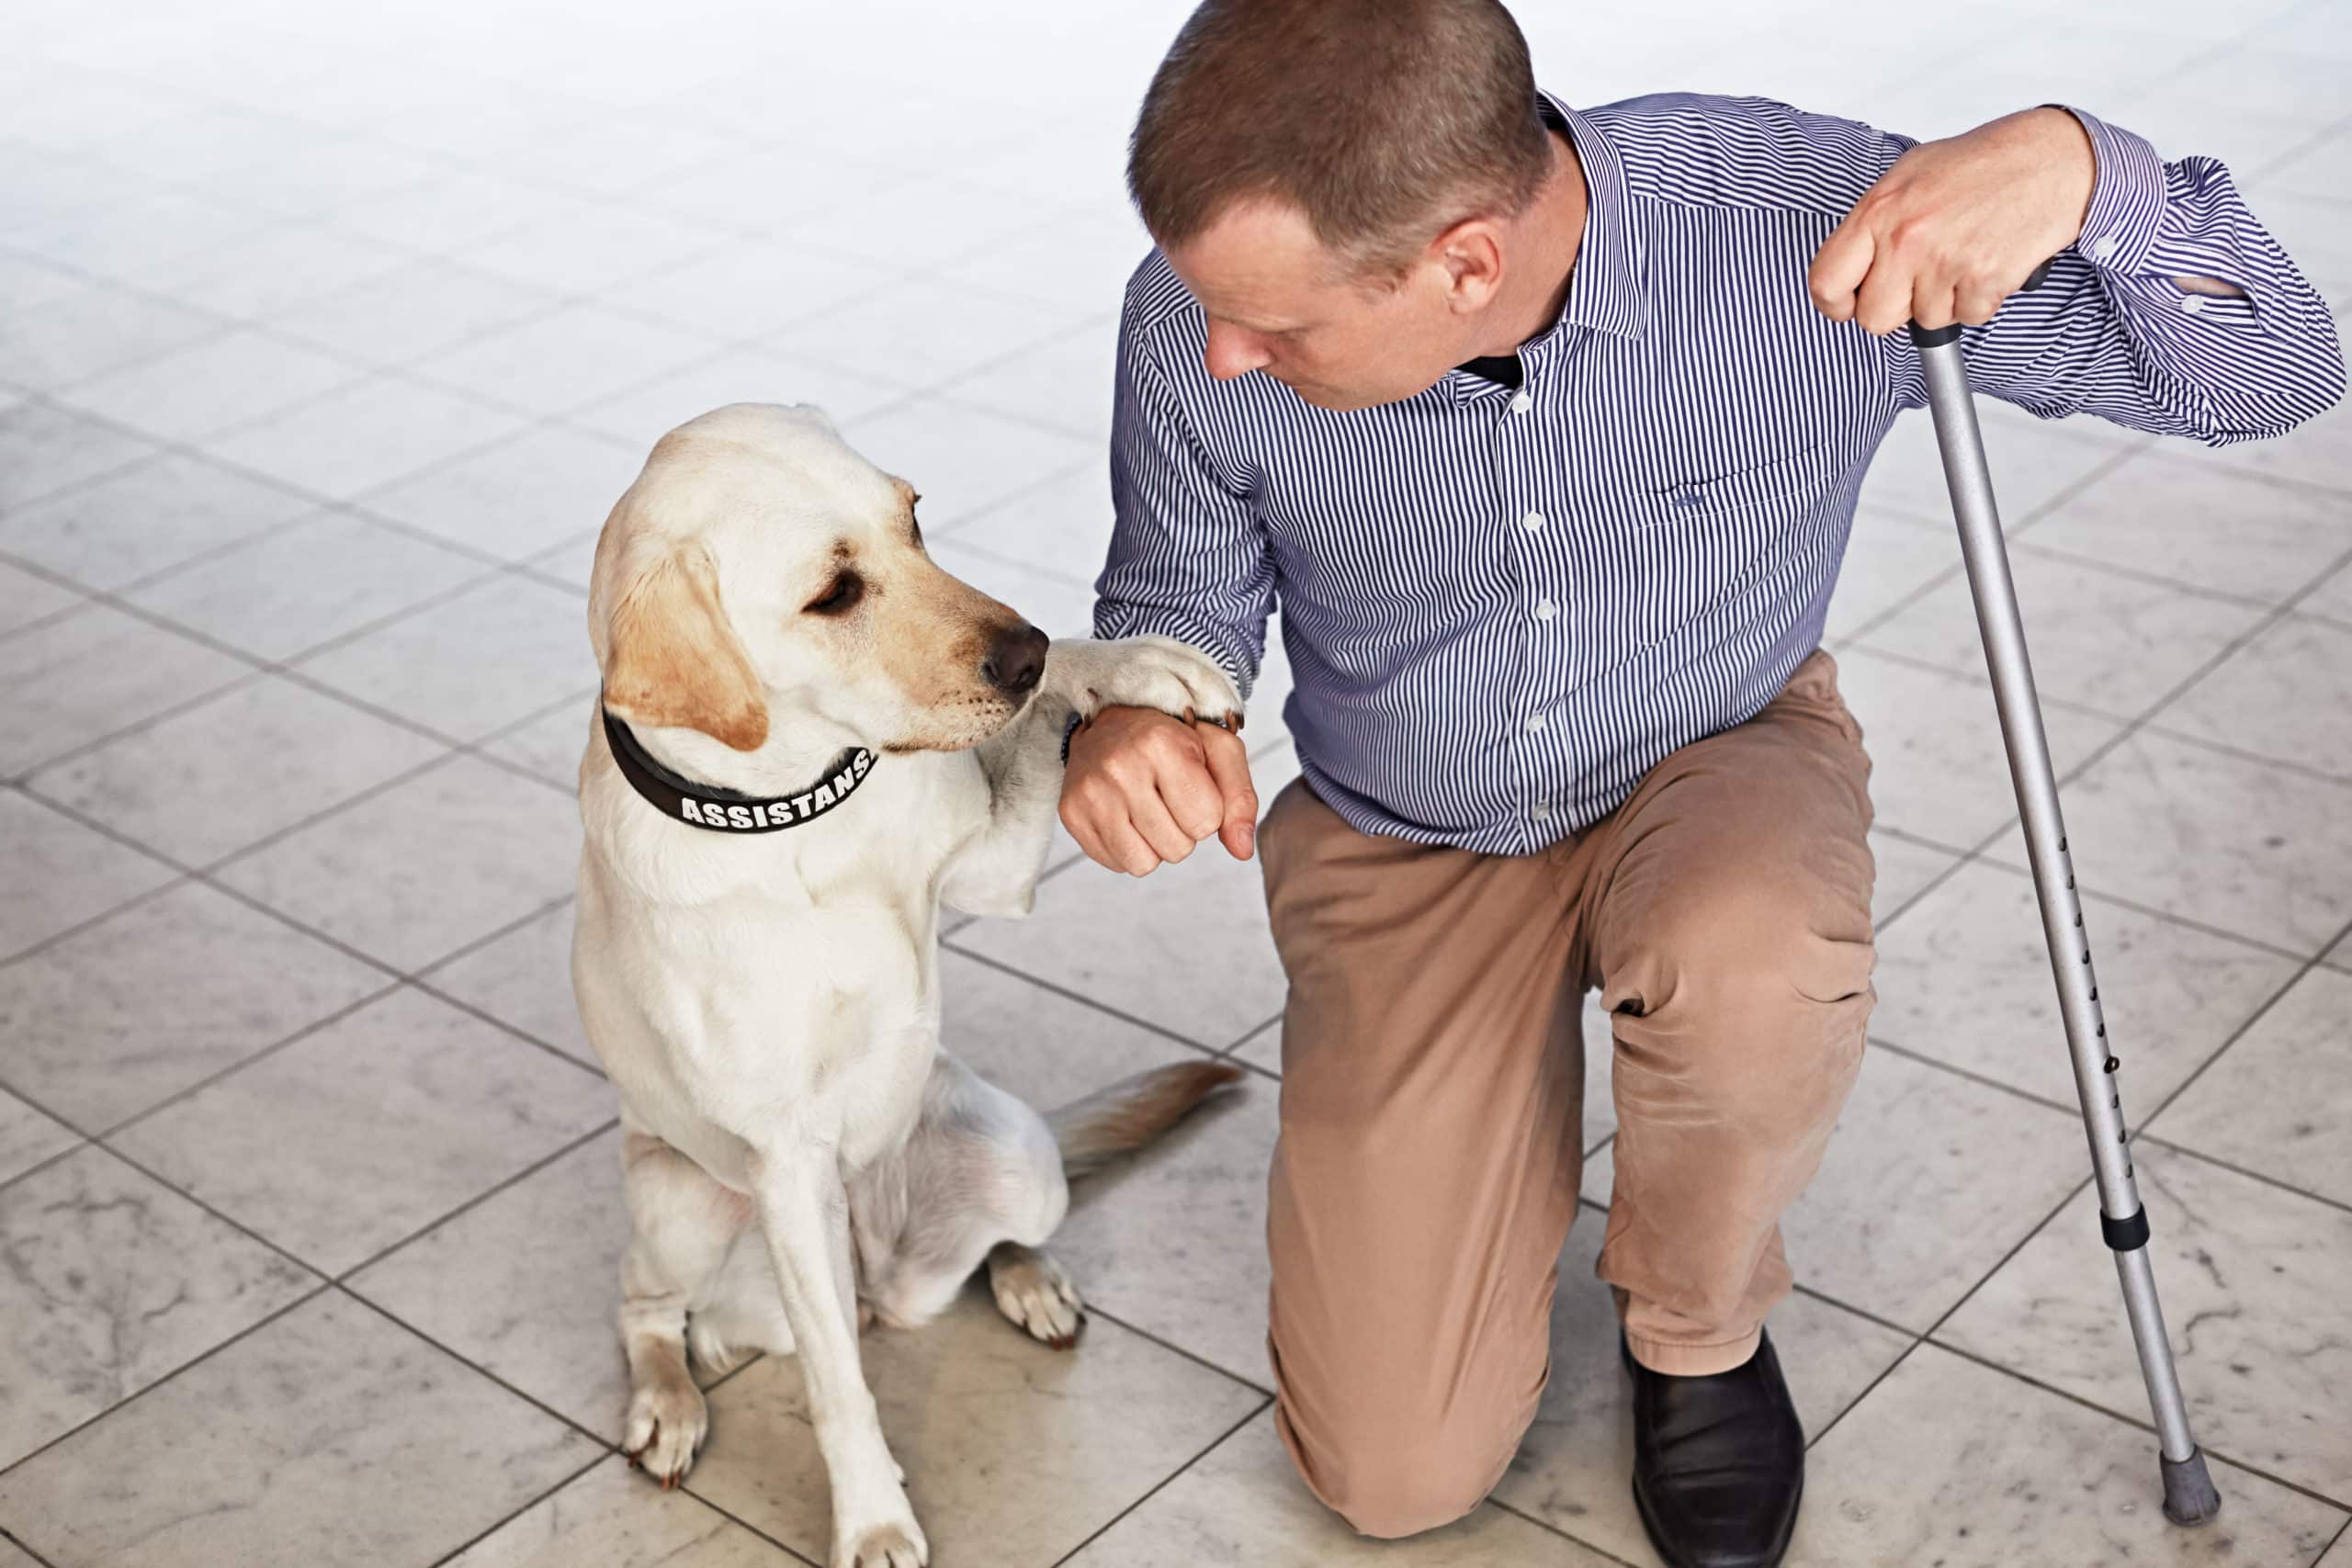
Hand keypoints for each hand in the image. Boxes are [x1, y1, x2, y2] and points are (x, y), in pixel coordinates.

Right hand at [1060, 706, 1257, 875]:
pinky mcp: (1070, 814)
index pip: (1207, 822)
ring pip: (1144, 864)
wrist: (1110, 720)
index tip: (1190, 784)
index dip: (1207, 810)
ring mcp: (1090, 793)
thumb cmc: (1171, 738)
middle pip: (1178, 849)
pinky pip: (1116, 864)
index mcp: (1161, 744)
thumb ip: (1240, 799)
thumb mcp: (1218, 751)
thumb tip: (1242, 850)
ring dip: (1155, 844)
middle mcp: (1120, 768)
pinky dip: (1128, 847)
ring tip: (1148, 809)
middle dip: (1182, 830)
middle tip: (1167, 796)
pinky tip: (1125, 815)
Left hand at [1810, 107, 2093, 335]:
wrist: (2049, 159)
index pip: (1825, 282)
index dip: (1836, 303)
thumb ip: (1874, 224)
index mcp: (1877, 211)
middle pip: (1874, 319)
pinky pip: (1967, 318)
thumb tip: (1852, 268)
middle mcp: (1905, 239)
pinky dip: (1979, 300)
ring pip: (1925, 321)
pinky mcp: (1983, 281)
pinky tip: (1987, 262)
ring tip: (1963, 256)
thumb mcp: (1909, 177)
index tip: (1850, 304)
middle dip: (1897, 308)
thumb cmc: (1982, 164)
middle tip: (1920, 279)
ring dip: (1945, 300)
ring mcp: (1944, 262)